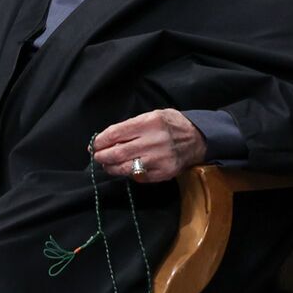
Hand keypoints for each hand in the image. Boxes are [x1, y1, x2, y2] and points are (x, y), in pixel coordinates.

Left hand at [92, 109, 207, 182]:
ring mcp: (160, 159)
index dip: (100, 141)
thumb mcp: (151, 115)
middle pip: (117, 153)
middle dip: (102, 156)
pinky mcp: (164, 173)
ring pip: (125, 168)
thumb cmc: (170, 125)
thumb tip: (106, 139)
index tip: (94, 145)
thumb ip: (130, 126)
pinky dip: (128, 173)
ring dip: (111, 167)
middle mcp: (154, 141)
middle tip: (97, 156)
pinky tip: (126, 168)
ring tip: (107, 164)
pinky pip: (138, 177)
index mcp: (150, 123)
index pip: (115, 134)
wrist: (198, 138)